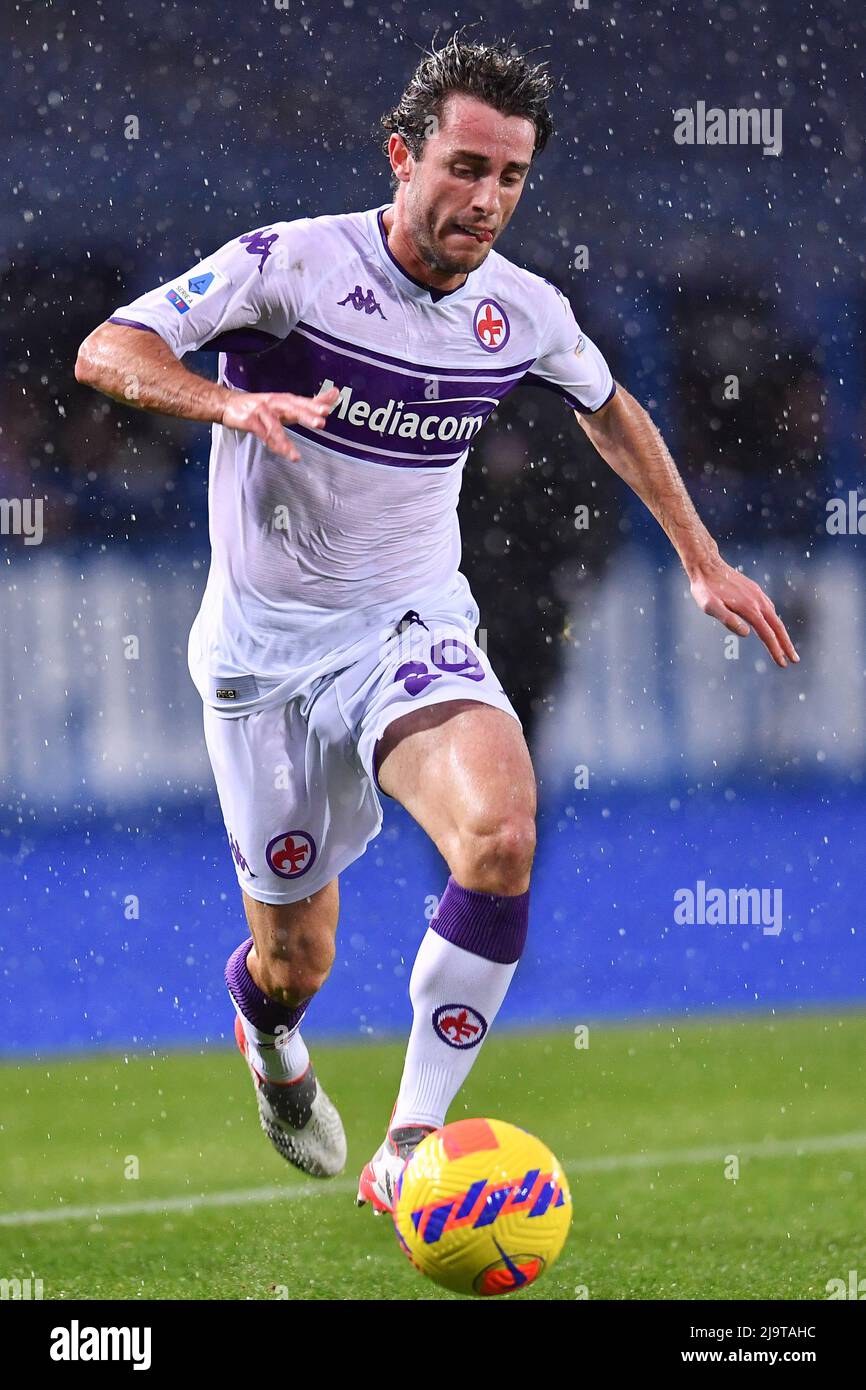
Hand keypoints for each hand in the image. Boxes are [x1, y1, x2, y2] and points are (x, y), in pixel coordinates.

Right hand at [220, 386, 339, 459]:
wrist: (227, 404)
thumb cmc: (261, 406)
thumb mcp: (284, 404)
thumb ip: (308, 404)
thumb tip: (335, 394)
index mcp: (284, 400)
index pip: (304, 400)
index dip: (318, 402)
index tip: (335, 398)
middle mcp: (275, 402)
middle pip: (293, 408)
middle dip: (307, 415)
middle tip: (322, 422)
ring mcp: (261, 411)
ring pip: (275, 426)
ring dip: (284, 441)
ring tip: (294, 456)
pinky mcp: (249, 420)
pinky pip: (262, 434)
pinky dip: (270, 444)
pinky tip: (278, 453)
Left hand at [689, 557, 798, 667]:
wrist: (706, 565)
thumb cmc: (705, 588)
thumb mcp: (710, 606)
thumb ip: (727, 619)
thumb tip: (746, 633)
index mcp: (749, 608)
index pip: (767, 634)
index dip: (776, 650)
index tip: (783, 663)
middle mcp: (758, 601)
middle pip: (777, 627)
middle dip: (786, 645)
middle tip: (794, 660)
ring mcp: (758, 595)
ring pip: (775, 618)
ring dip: (781, 634)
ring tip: (785, 647)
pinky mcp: (755, 591)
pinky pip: (769, 609)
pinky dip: (774, 621)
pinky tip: (772, 626)